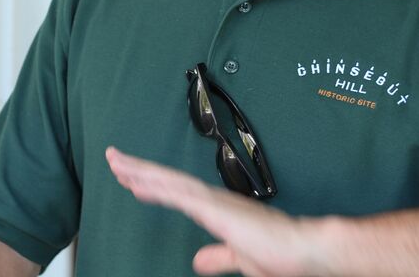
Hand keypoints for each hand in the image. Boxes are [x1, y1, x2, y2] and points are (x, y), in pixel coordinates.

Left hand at [105, 146, 331, 276]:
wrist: (305, 251)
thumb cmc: (281, 256)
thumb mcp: (241, 260)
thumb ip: (219, 258)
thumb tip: (199, 260)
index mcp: (218, 210)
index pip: (178, 192)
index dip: (153, 185)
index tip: (132, 179)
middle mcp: (213, 200)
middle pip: (167, 180)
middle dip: (138, 170)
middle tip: (113, 158)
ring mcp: (213, 202)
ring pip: (169, 181)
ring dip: (141, 171)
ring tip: (117, 162)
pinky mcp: (216, 210)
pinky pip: (179, 194)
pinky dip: (157, 185)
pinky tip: (138, 181)